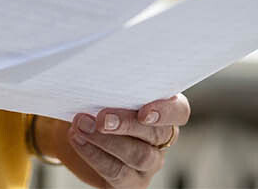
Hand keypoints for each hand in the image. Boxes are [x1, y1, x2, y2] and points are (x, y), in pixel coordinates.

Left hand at [64, 94, 189, 188]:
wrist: (79, 129)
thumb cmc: (99, 103)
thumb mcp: (108, 90)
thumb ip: (112, 86)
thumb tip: (98, 79)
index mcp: (164, 109)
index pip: (179, 111)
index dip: (165, 112)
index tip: (144, 112)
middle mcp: (162, 138)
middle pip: (156, 134)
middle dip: (127, 125)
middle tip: (101, 118)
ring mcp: (149, 162)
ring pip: (139, 156)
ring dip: (107, 141)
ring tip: (82, 126)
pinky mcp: (131, 181)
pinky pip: (117, 172)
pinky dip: (94, 155)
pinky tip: (78, 139)